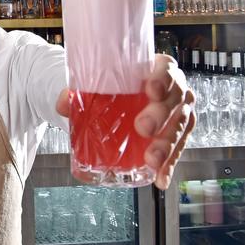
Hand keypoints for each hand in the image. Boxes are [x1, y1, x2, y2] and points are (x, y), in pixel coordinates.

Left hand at [56, 53, 195, 189]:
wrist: (110, 103)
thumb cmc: (108, 88)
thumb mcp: (92, 85)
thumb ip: (76, 91)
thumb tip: (62, 103)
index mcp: (153, 68)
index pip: (166, 67)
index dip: (164, 78)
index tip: (151, 90)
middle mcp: (171, 89)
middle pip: (177, 98)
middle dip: (161, 115)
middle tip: (142, 128)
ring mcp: (176, 112)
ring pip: (182, 125)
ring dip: (168, 144)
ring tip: (152, 160)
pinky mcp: (174, 134)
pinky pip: (178, 148)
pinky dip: (170, 164)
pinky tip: (160, 177)